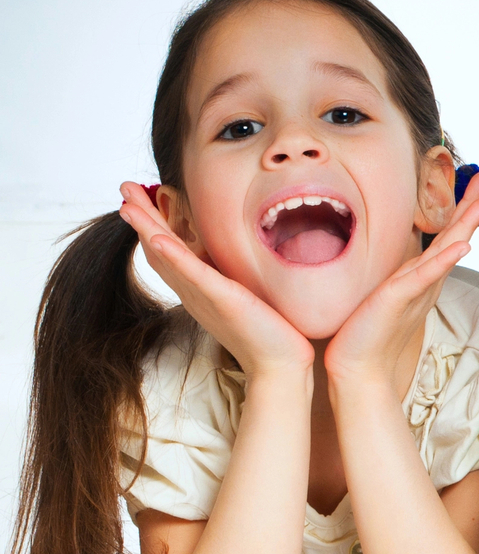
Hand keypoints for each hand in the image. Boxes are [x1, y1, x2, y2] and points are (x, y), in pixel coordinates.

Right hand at [118, 181, 313, 378]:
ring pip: (167, 257)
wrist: (280, 364)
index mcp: (199, 288)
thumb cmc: (269, 331)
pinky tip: (157, 238)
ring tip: (128, 205)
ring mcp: (204, 296)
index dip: (153, 223)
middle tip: (124, 188)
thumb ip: (232, 276)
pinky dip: (174, 256)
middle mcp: (194, 291)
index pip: (169, 250)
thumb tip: (234, 254)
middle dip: (141, 217)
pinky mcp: (222, 300)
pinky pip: (193, 275)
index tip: (142, 197)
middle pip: (159, 249)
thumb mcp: (245, 294)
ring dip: (146, 228)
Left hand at [324, 171, 478, 390]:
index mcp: (420, 278)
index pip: (445, 238)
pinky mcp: (402, 299)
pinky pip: (426, 276)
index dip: (460, 211)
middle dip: (471, 207)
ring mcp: (417, 290)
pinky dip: (445, 260)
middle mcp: (425, 282)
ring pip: (447, 251)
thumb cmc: (362, 334)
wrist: (357, 369)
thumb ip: (390, 276)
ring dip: (466, 225)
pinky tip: (461, 245)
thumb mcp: (378, 294)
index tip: (474, 187)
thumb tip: (389, 257)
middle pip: (455, 237)